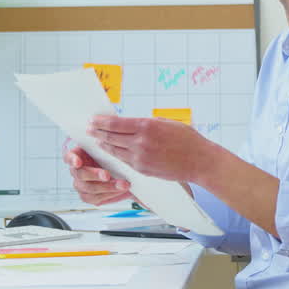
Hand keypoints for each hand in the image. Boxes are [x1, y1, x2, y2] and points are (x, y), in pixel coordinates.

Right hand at [64, 145, 131, 205]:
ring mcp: (80, 185)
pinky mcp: (88, 196)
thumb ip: (104, 146)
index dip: (72, 160)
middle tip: (107, 175)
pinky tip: (120, 191)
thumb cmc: (110, 155)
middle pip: (81, 175)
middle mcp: (76, 172)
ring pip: (89, 189)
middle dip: (95, 175)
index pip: (69, 157)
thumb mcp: (106, 148)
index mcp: (77, 157)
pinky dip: (109, 195)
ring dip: (107, 187)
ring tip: (123, 185)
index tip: (78, 162)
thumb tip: (106, 142)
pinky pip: (95, 199)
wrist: (119, 170)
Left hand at [87, 115, 217, 183]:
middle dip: (98, 132)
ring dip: (104, 145)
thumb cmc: (188, 140)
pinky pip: (124, 161)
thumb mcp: (167, 123)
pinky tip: (112, 152)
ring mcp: (140, 157)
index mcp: (147, 126)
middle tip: (89, 129)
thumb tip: (130, 123)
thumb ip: (147, 124)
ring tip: (97, 141)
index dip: (101, 121)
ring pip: (115, 150)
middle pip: (111, 137)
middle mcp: (141, 142)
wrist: (199, 161)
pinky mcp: (142, 169)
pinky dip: (116, 155)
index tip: (93, 119)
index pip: (116, 123)